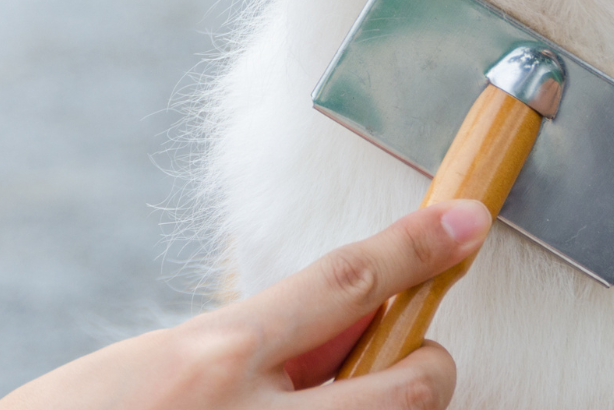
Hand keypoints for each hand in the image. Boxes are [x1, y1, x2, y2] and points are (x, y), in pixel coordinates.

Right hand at [0, 199, 491, 409]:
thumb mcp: (147, 368)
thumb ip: (233, 348)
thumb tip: (315, 331)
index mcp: (214, 357)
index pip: (345, 282)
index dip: (416, 246)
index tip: (466, 222)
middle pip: (408, 384)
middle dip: (431, 366)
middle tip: (420, 359)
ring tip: (340, 400)